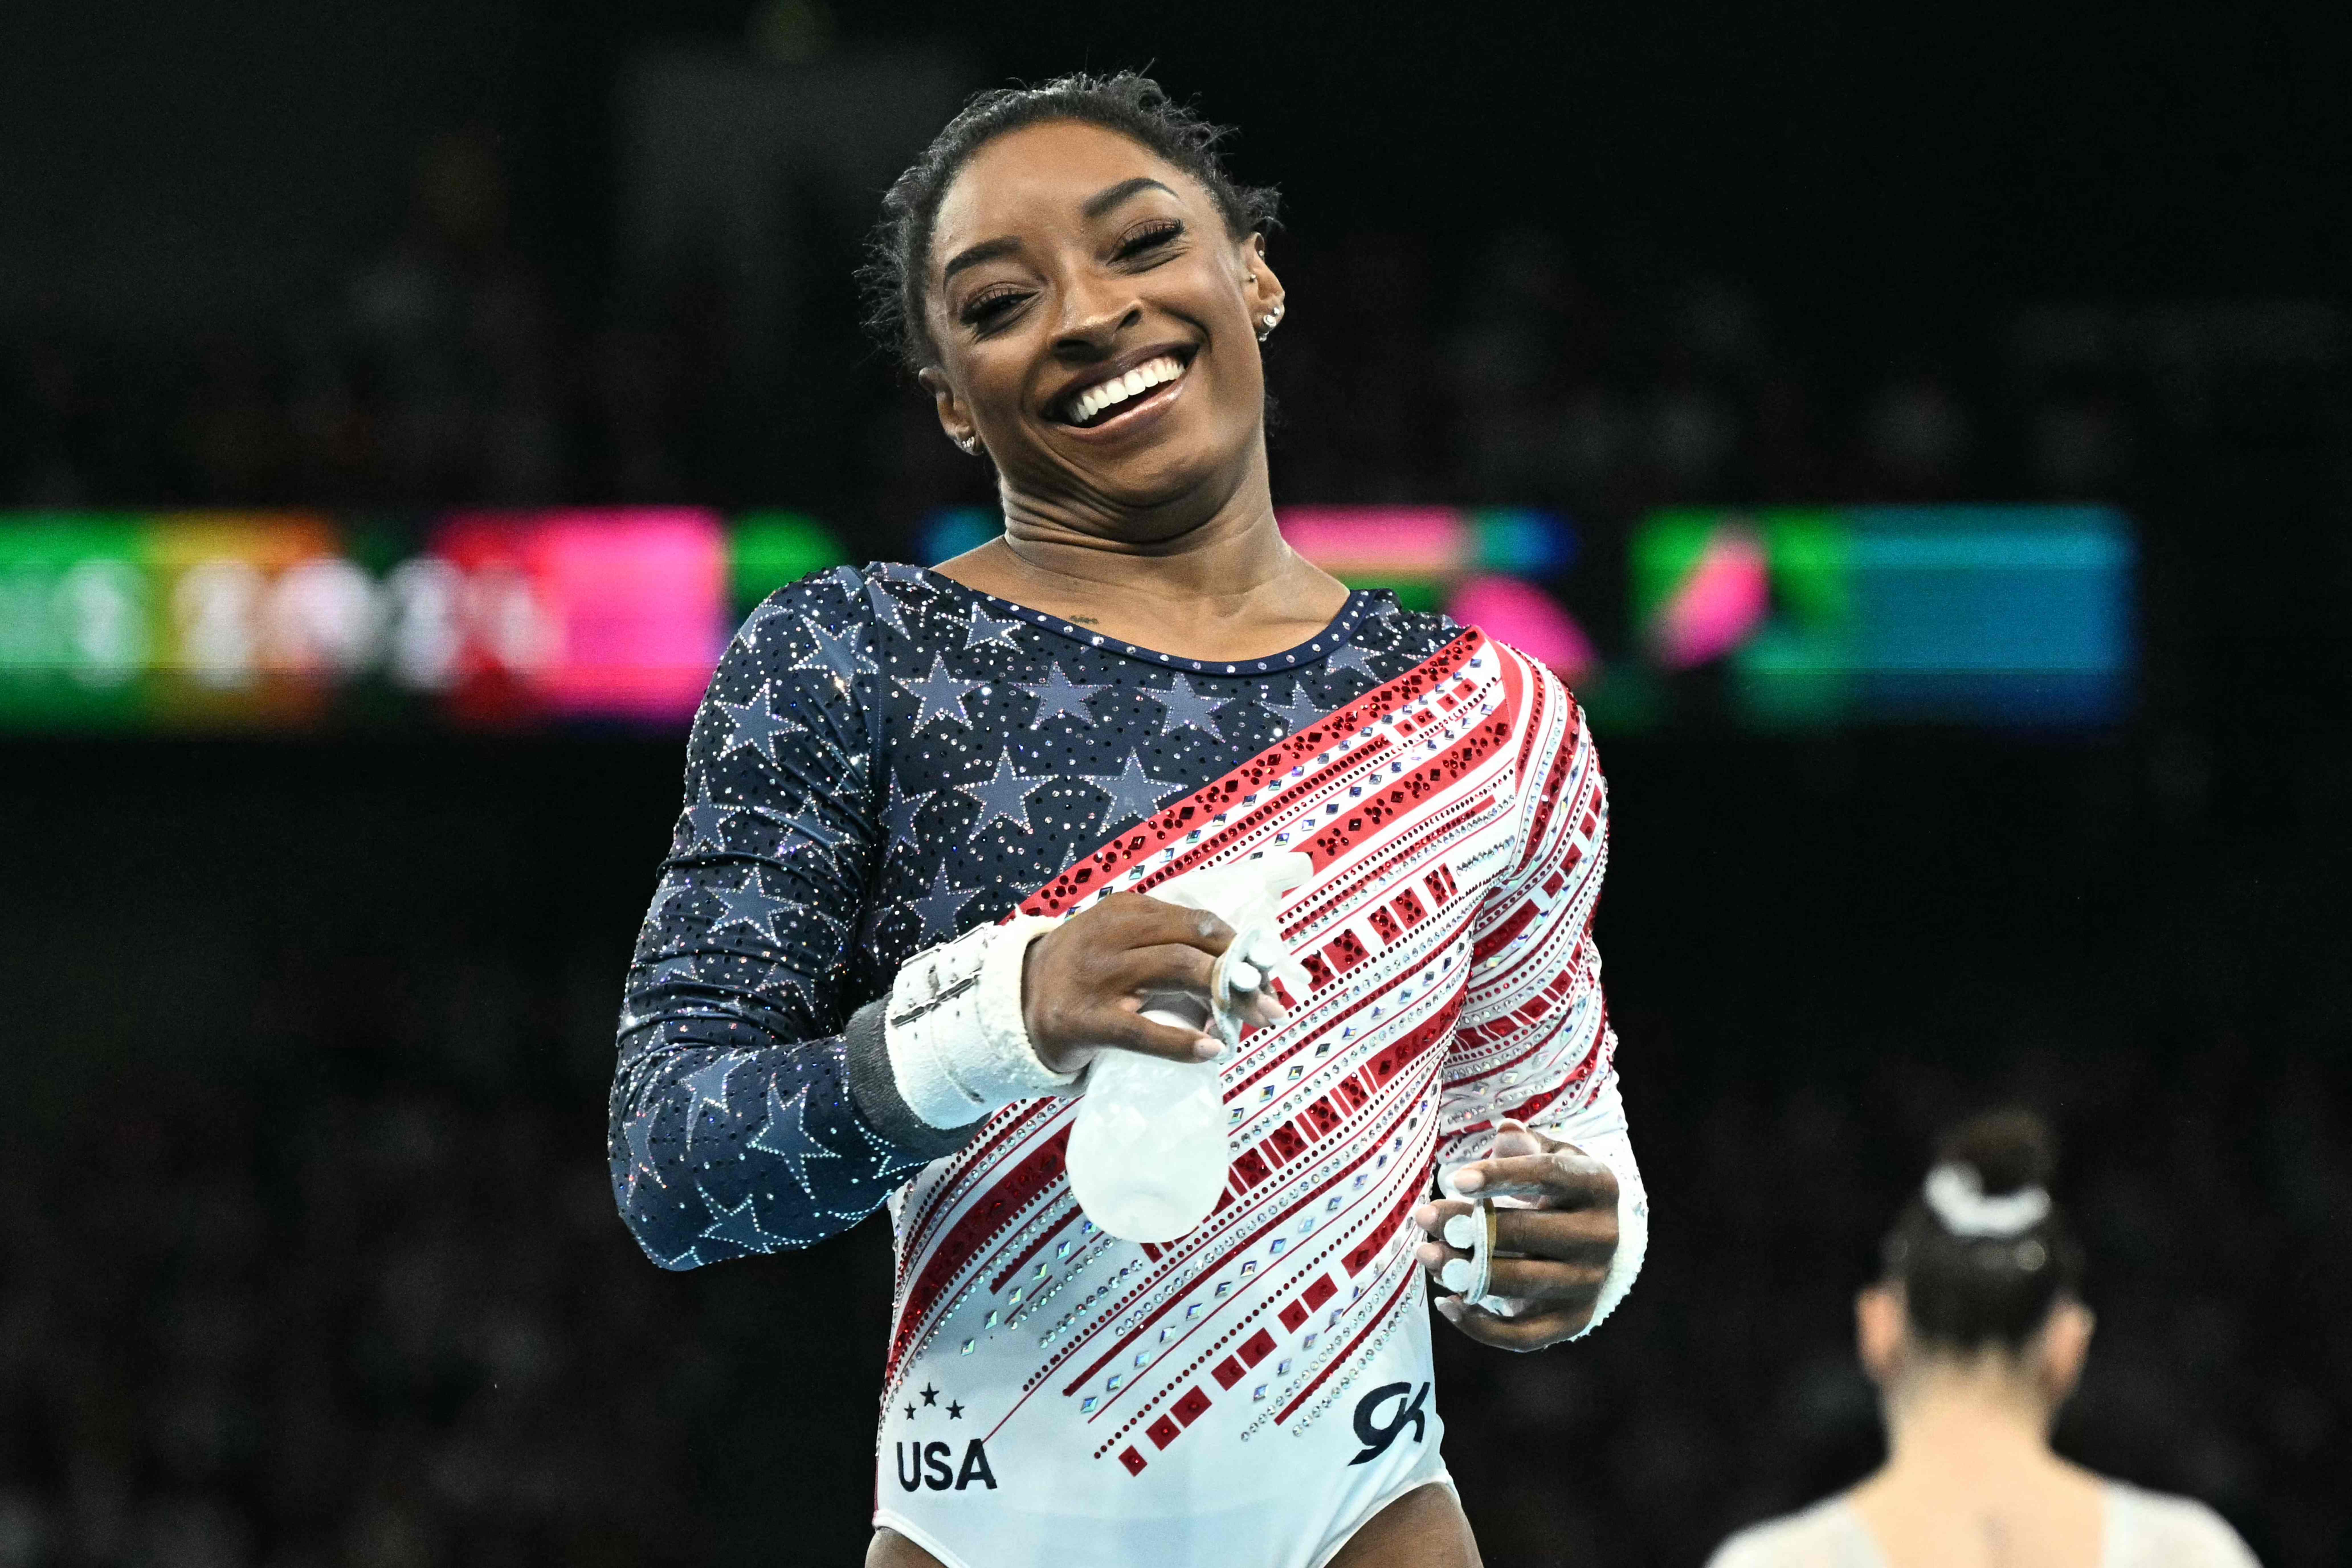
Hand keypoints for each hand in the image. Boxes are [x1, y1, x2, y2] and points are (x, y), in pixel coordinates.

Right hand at [1020, 892, 1282, 1072]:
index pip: (1198, 921)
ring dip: (1226, 997)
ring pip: (1176, 972)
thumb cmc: (1084, 976)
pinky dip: (1182, 1042)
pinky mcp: (1085, 1021)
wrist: (1015, 1004)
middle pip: (1193, 944)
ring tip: (1257, 1021)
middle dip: (1242, 973)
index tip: (1270, 970)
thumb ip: (1167, 946)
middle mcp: (1113, 936)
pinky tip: (1212, 1049)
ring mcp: (1098, 977)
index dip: (1241, 946)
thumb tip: (1240, 974)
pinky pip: (1143, 1031)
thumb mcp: (1121, 942)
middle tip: (1273, 1004)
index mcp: (1127, 911)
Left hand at [1412, 1117, 1619, 1350]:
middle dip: (1468, 1226)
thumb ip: (1526, 1145)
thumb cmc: (1559, 1190)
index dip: (1501, 1175)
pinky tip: (1446, 1302)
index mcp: (1597, 1185)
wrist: (1596, 1239)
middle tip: (1425, 1216)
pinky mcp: (1573, 1320)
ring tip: (1426, 1254)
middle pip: (1526, 1232)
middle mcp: (1601, 1236)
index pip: (1548, 1175)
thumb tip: (1505, 1132)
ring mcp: (1589, 1282)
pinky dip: (1480, 1325)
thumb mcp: (1552, 1156)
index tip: (1455, 1179)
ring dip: (1465, 1272)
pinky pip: (1523, 1334)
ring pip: (1520, 1282)